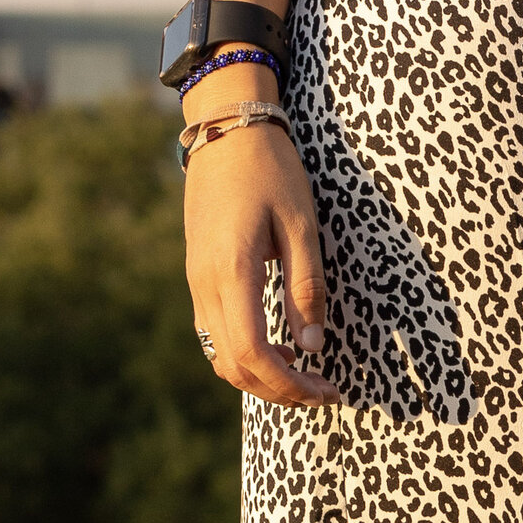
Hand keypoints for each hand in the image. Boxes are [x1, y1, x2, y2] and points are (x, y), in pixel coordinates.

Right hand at [184, 123, 338, 405]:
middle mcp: (205, 285)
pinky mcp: (197, 276)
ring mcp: (195, 282)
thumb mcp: (301, 225)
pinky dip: (245, 355)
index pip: (253, 353)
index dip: (288, 384)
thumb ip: (306, 287)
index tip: (326, 390)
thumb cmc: (270, 170)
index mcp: (232, 272)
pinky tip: (279, 347)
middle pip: (234, 365)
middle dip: (279, 391)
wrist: (225, 131)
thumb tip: (312, 346)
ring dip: (260, 377)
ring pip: (220, 355)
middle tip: (322, 392)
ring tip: (304, 374)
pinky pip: (215, 334)